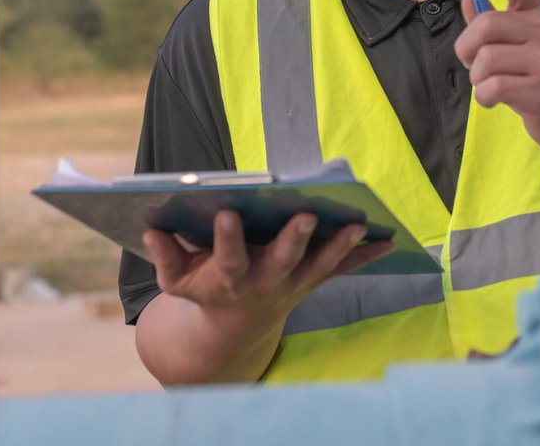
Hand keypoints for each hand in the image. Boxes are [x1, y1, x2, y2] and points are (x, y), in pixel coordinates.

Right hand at [142, 211, 391, 334]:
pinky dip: (366, 256)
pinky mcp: (314, 280)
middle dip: (294, 238)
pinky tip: (390, 241)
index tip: (226, 213)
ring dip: (339, 245)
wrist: (238, 326)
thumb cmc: (207, 290)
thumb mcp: (178, 281)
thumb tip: (150, 228)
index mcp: (230, 278)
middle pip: (283, 260)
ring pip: (320, 264)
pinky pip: (343, 269)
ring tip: (358, 224)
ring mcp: (295, 282)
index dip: (227, 238)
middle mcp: (266, 281)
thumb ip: (166, 256)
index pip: (228, 258)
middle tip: (306, 215)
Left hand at [453, 0, 539, 156]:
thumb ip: (493, 20)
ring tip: (490, 84)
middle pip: (486, 24)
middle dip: (466, 47)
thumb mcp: (522, 43)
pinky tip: (493, 99)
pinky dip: (483, 96)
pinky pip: (492, 87)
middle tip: (472, 63)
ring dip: (476, 76)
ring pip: (485, 58)